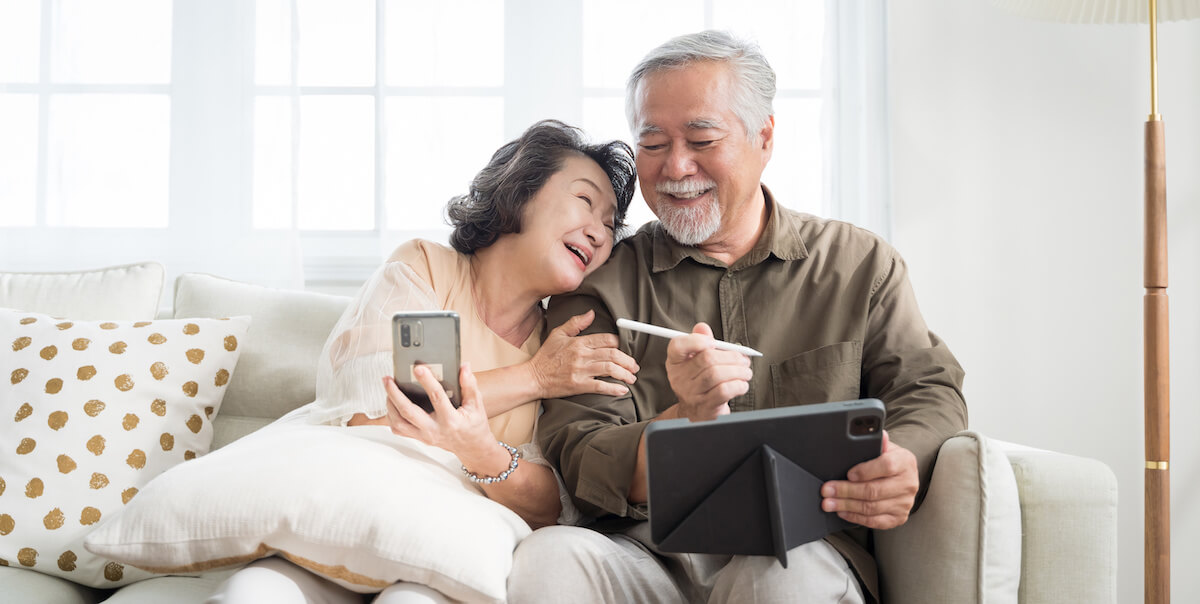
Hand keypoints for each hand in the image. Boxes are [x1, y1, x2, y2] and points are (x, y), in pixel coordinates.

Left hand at [381, 363, 495, 462]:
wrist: (472, 448)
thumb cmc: (474, 426)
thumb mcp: (476, 405)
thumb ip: (470, 385)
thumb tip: (464, 367)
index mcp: (450, 420)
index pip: (437, 397)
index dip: (427, 381)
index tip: (418, 368)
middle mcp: (434, 430)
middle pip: (408, 412)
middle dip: (394, 394)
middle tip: (388, 379)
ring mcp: (424, 436)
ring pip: (398, 422)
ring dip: (390, 404)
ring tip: (388, 388)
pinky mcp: (419, 438)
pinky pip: (398, 429)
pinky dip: (392, 416)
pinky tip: (392, 403)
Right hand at [528, 310, 639, 398]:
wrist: (533, 377)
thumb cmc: (546, 357)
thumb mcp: (558, 334)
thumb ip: (576, 323)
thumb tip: (591, 313)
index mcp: (579, 342)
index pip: (606, 339)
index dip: (619, 344)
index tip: (624, 349)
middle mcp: (582, 355)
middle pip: (612, 355)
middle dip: (628, 361)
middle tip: (634, 365)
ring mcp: (581, 371)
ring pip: (610, 370)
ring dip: (625, 374)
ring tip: (632, 377)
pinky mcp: (579, 385)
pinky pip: (600, 386)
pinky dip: (614, 389)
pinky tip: (622, 390)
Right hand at [665, 322, 751, 421]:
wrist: (695, 412)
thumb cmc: (699, 382)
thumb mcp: (696, 360)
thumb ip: (700, 341)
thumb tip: (702, 327)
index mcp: (675, 362)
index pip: (677, 345)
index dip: (696, 340)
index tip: (713, 342)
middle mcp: (679, 378)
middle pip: (706, 358)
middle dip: (731, 357)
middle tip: (743, 360)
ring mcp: (691, 393)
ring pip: (717, 374)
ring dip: (738, 371)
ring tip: (746, 372)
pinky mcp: (705, 406)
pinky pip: (724, 391)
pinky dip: (738, 385)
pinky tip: (742, 384)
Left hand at [820, 430, 918, 529]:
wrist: (903, 477)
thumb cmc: (889, 461)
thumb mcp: (885, 448)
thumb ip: (877, 442)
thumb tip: (874, 432)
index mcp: (905, 462)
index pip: (886, 466)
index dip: (865, 471)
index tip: (848, 474)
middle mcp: (908, 484)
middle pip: (874, 490)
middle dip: (846, 491)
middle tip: (827, 490)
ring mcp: (905, 503)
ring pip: (871, 507)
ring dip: (846, 506)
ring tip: (829, 503)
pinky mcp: (899, 517)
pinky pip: (874, 521)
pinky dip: (855, 517)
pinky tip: (842, 512)